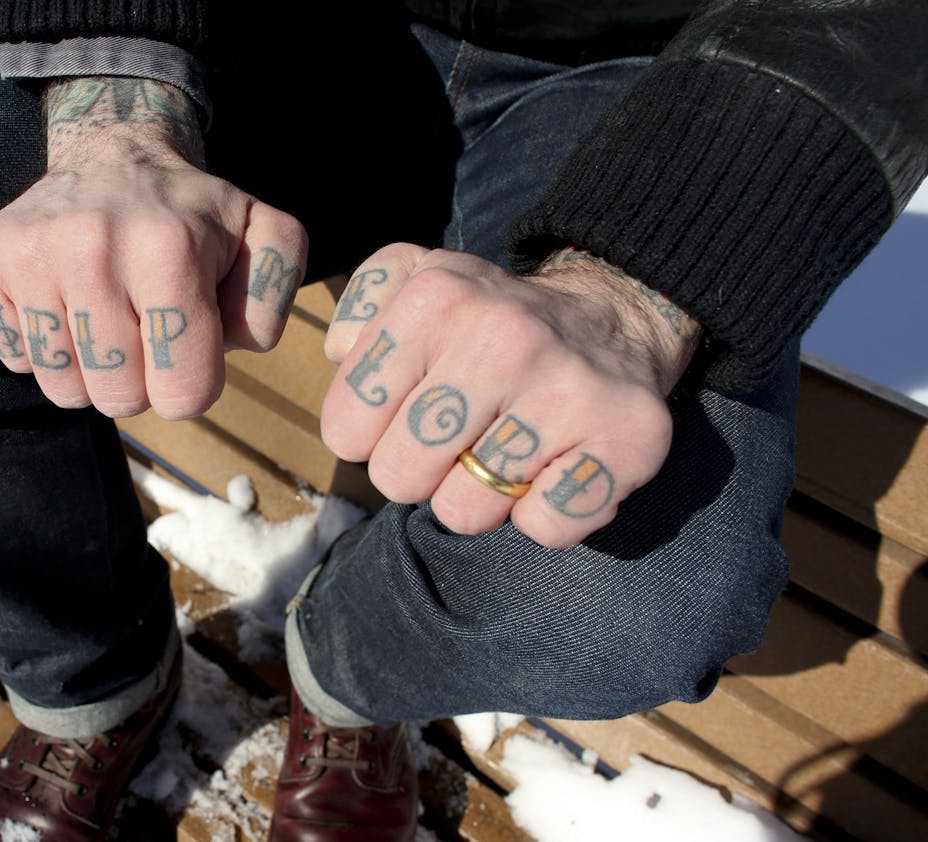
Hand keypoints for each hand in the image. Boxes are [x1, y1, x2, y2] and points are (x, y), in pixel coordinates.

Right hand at [0, 76, 306, 418]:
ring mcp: (31, 253)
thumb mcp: (263, 235)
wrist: (113, 154)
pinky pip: (17, 360)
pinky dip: (44, 349)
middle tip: (146, 330)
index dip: (194, 384)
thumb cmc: (192, 214)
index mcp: (167, 247)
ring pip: (63, 389)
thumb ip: (276, 292)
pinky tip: (67, 305)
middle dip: (142, 382)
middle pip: (119, 398)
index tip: (190, 347)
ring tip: (107, 320)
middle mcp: (91, 246)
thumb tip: (241, 342)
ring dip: (91, 372)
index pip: (183, 393)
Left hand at [321, 244, 701, 547]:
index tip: (403, 416)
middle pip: (399, 479)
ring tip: (506, 449)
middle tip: (456, 440)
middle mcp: (503, 339)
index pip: (346, 429)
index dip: (367, 437)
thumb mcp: (414, 283)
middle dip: (419, 473)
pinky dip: (542, 516)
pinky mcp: (628, 439)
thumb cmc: (488, 319)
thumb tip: (340, 356)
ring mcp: (569, 390)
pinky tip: (553, 469)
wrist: (613, 317)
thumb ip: (358, 312)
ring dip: (479, 496)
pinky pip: (544, 527)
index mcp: (436, 300)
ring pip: (466, 512)